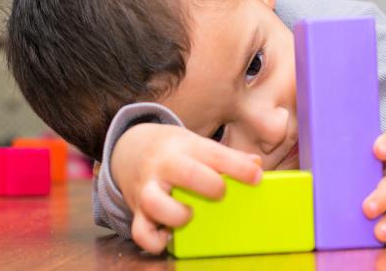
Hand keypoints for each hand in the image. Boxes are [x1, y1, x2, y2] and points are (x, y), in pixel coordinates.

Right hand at [111, 123, 262, 253]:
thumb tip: (255, 164)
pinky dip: (156, 241)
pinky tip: (170, 235)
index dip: (239, 167)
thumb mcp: (197, 143)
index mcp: (184, 147)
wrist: (129, 149)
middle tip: (221, 194)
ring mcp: (147, 189)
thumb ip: (225, 155)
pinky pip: (140, 232)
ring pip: (155, 203)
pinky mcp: (136, 212)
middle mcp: (164, 166)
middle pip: (186, 173)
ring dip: (178, 214)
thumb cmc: (174, 151)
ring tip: (190, 215)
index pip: (214, 154)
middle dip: (210, 185)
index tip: (256, 177)